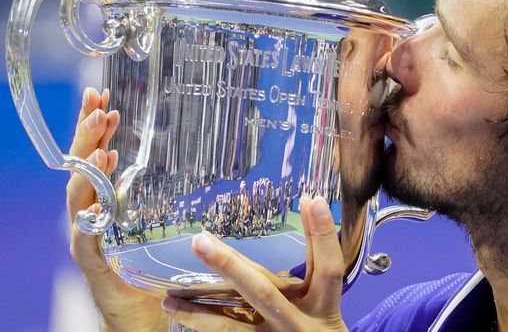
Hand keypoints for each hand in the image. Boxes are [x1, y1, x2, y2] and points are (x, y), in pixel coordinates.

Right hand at [67, 87, 168, 331]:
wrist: (140, 311)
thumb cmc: (154, 264)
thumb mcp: (164, 220)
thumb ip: (174, 193)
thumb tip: (208, 156)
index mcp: (108, 197)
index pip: (97, 154)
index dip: (97, 126)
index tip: (102, 96)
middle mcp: (92, 212)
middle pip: (83, 167)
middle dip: (88, 135)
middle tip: (97, 106)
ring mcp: (87, 237)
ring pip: (79, 197)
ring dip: (87, 171)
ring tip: (100, 147)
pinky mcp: (92, 263)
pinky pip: (84, 240)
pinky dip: (88, 222)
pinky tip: (92, 208)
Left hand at [161, 196, 347, 331]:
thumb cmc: (320, 324)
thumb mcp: (324, 298)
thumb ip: (315, 259)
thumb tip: (309, 203)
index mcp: (323, 306)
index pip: (327, 267)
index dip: (322, 235)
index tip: (312, 199)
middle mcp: (297, 324)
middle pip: (263, 292)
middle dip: (230, 265)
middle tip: (200, 241)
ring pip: (232, 326)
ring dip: (198, 311)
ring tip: (169, 296)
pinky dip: (201, 325)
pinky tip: (178, 312)